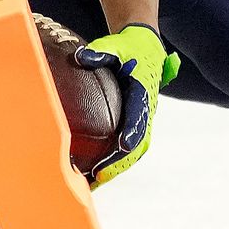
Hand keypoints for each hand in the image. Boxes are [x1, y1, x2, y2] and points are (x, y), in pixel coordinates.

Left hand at [72, 24, 178, 184]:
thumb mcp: (115, 46)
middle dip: (120, 161)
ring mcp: (144, 118)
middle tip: (99, 176)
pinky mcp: (139, 122)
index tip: (121, 147)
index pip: (139, 115)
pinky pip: (132, 146)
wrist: (148, 48)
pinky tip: (97, 172)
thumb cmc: (128, 48)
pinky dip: (118, 161)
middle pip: (139, 142)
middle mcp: (147, 108)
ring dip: (118, 166)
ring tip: (95, 182)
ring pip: (136, 149)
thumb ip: (100, 53)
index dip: (131, 132)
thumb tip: (80, 57)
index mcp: (144, 90)